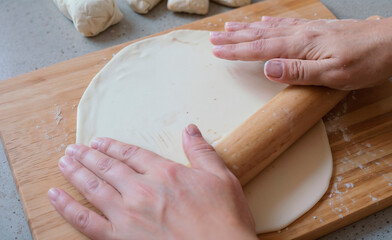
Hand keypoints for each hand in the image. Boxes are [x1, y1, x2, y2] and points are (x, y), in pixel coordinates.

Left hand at [48, 124, 256, 239]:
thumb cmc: (224, 220)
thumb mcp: (221, 179)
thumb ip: (202, 152)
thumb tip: (190, 129)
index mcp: (166, 173)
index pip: (131, 154)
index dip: (113, 146)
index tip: (99, 141)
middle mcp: (142, 190)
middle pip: (108, 168)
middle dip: (89, 156)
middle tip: (74, 148)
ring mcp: (128, 215)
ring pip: (93, 188)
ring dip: (76, 173)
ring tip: (64, 162)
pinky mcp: (120, 239)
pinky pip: (85, 222)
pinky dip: (66, 208)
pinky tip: (55, 196)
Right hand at [210, 16, 391, 89]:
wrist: (391, 42)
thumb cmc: (366, 62)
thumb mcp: (333, 74)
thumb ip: (298, 71)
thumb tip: (267, 68)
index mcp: (301, 46)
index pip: (261, 49)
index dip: (237, 51)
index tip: (217, 51)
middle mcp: (301, 34)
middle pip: (259, 36)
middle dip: (234, 38)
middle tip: (214, 38)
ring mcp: (308, 30)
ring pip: (269, 28)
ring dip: (247, 29)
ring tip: (229, 28)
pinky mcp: (317, 30)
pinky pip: (286, 24)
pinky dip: (270, 23)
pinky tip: (264, 22)